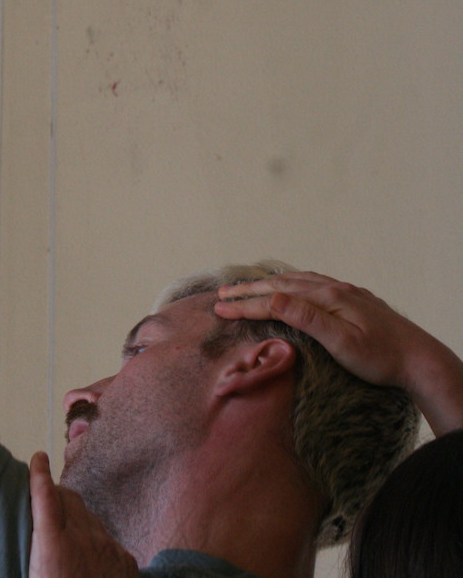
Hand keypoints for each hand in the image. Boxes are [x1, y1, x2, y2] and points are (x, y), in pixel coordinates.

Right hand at [28, 452, 138, 577]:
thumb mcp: (36, 574)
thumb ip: (37, 548)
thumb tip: (24, 536)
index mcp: (54, 545)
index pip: (46, 497)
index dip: (40, 475)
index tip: (39, 458)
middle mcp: (82, 540)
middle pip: (70, 500)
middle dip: (58, 495)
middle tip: (48, 504)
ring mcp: (108, 548)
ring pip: (91, 519)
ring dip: (79, 521)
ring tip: (69, 542)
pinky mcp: (125, 559)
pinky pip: (109, 540)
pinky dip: (97, 542)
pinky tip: (92, 561)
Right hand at [215, 270, 432, 389]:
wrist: (419, 357)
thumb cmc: (381, 358)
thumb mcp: (342, 343)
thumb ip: (308, 318)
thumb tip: (275, 298)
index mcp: (326, 299)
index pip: (276, 300)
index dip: (246, 304)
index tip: (220, 308)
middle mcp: (332, 289)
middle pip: (281, 285)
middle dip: (249, 290)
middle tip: (221, 294)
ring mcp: (343, 292)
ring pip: (296, 280)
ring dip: (268, 283)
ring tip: (247, 286)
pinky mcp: (351, 299)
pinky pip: (311, 283)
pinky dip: (290, 282)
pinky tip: (290, 285)